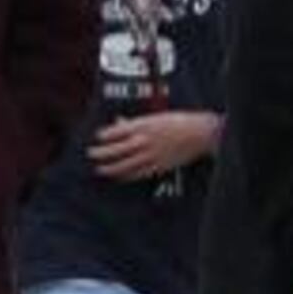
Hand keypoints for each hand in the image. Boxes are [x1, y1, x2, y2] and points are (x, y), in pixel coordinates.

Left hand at [90, 110, 219, 182]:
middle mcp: (144, 140)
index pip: (115, 132)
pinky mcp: (160, 166)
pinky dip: (126, 176)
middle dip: (101, 153)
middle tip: (90, 154)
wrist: (202, 133)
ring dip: (110, 168)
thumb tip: (119, 122)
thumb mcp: (155, 116)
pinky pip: (138, 173)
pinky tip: (119, 177)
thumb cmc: (179, 121)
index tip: (98, 137)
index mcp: (143, 125)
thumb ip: (135, 121)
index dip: (104, 136)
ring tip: (100, 169)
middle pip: (116, 149)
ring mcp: (152, 155)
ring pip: (124, 164)